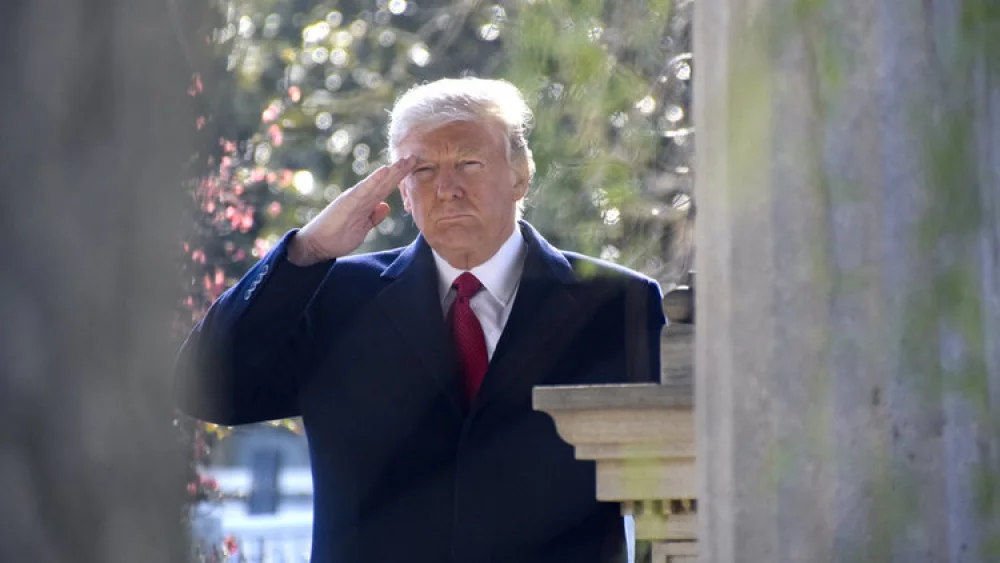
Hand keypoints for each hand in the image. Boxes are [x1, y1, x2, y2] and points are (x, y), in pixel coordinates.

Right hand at [287, 155, 417, 265]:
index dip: (399, 179)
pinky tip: (385, 171)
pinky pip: (364, 190)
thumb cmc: (337, 237)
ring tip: (405, 160)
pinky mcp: (347, 202)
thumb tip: (385, 206)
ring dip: (392, 171)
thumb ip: (373, 217)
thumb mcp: (362, 228)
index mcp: (365, 203)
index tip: (413, 168)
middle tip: (415, 157)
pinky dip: (374, 180)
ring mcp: (354, 198)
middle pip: (384, 182)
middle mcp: (360, 197)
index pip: (385, 189)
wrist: (316, 245)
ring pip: (377, 183)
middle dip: (400, 171)